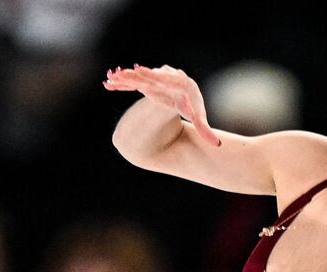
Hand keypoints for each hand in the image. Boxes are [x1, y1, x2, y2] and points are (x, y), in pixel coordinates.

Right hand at [103, 64, 221, 145]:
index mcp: (178, 83)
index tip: (141, 71)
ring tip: (110, 76)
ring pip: (137, 78)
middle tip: (124, 72)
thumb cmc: (192, 106)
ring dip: (124, 78)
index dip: (152, 75)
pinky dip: (121, 84)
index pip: (165, 79)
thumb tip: (218, 145)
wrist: (183, 93)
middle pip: (149, 76)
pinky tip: (107, 84)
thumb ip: (205, 130)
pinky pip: (132, 83)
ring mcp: (153, 80)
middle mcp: (164, 78)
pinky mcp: (144, 84)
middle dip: (136, 75)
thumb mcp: (198, 117)